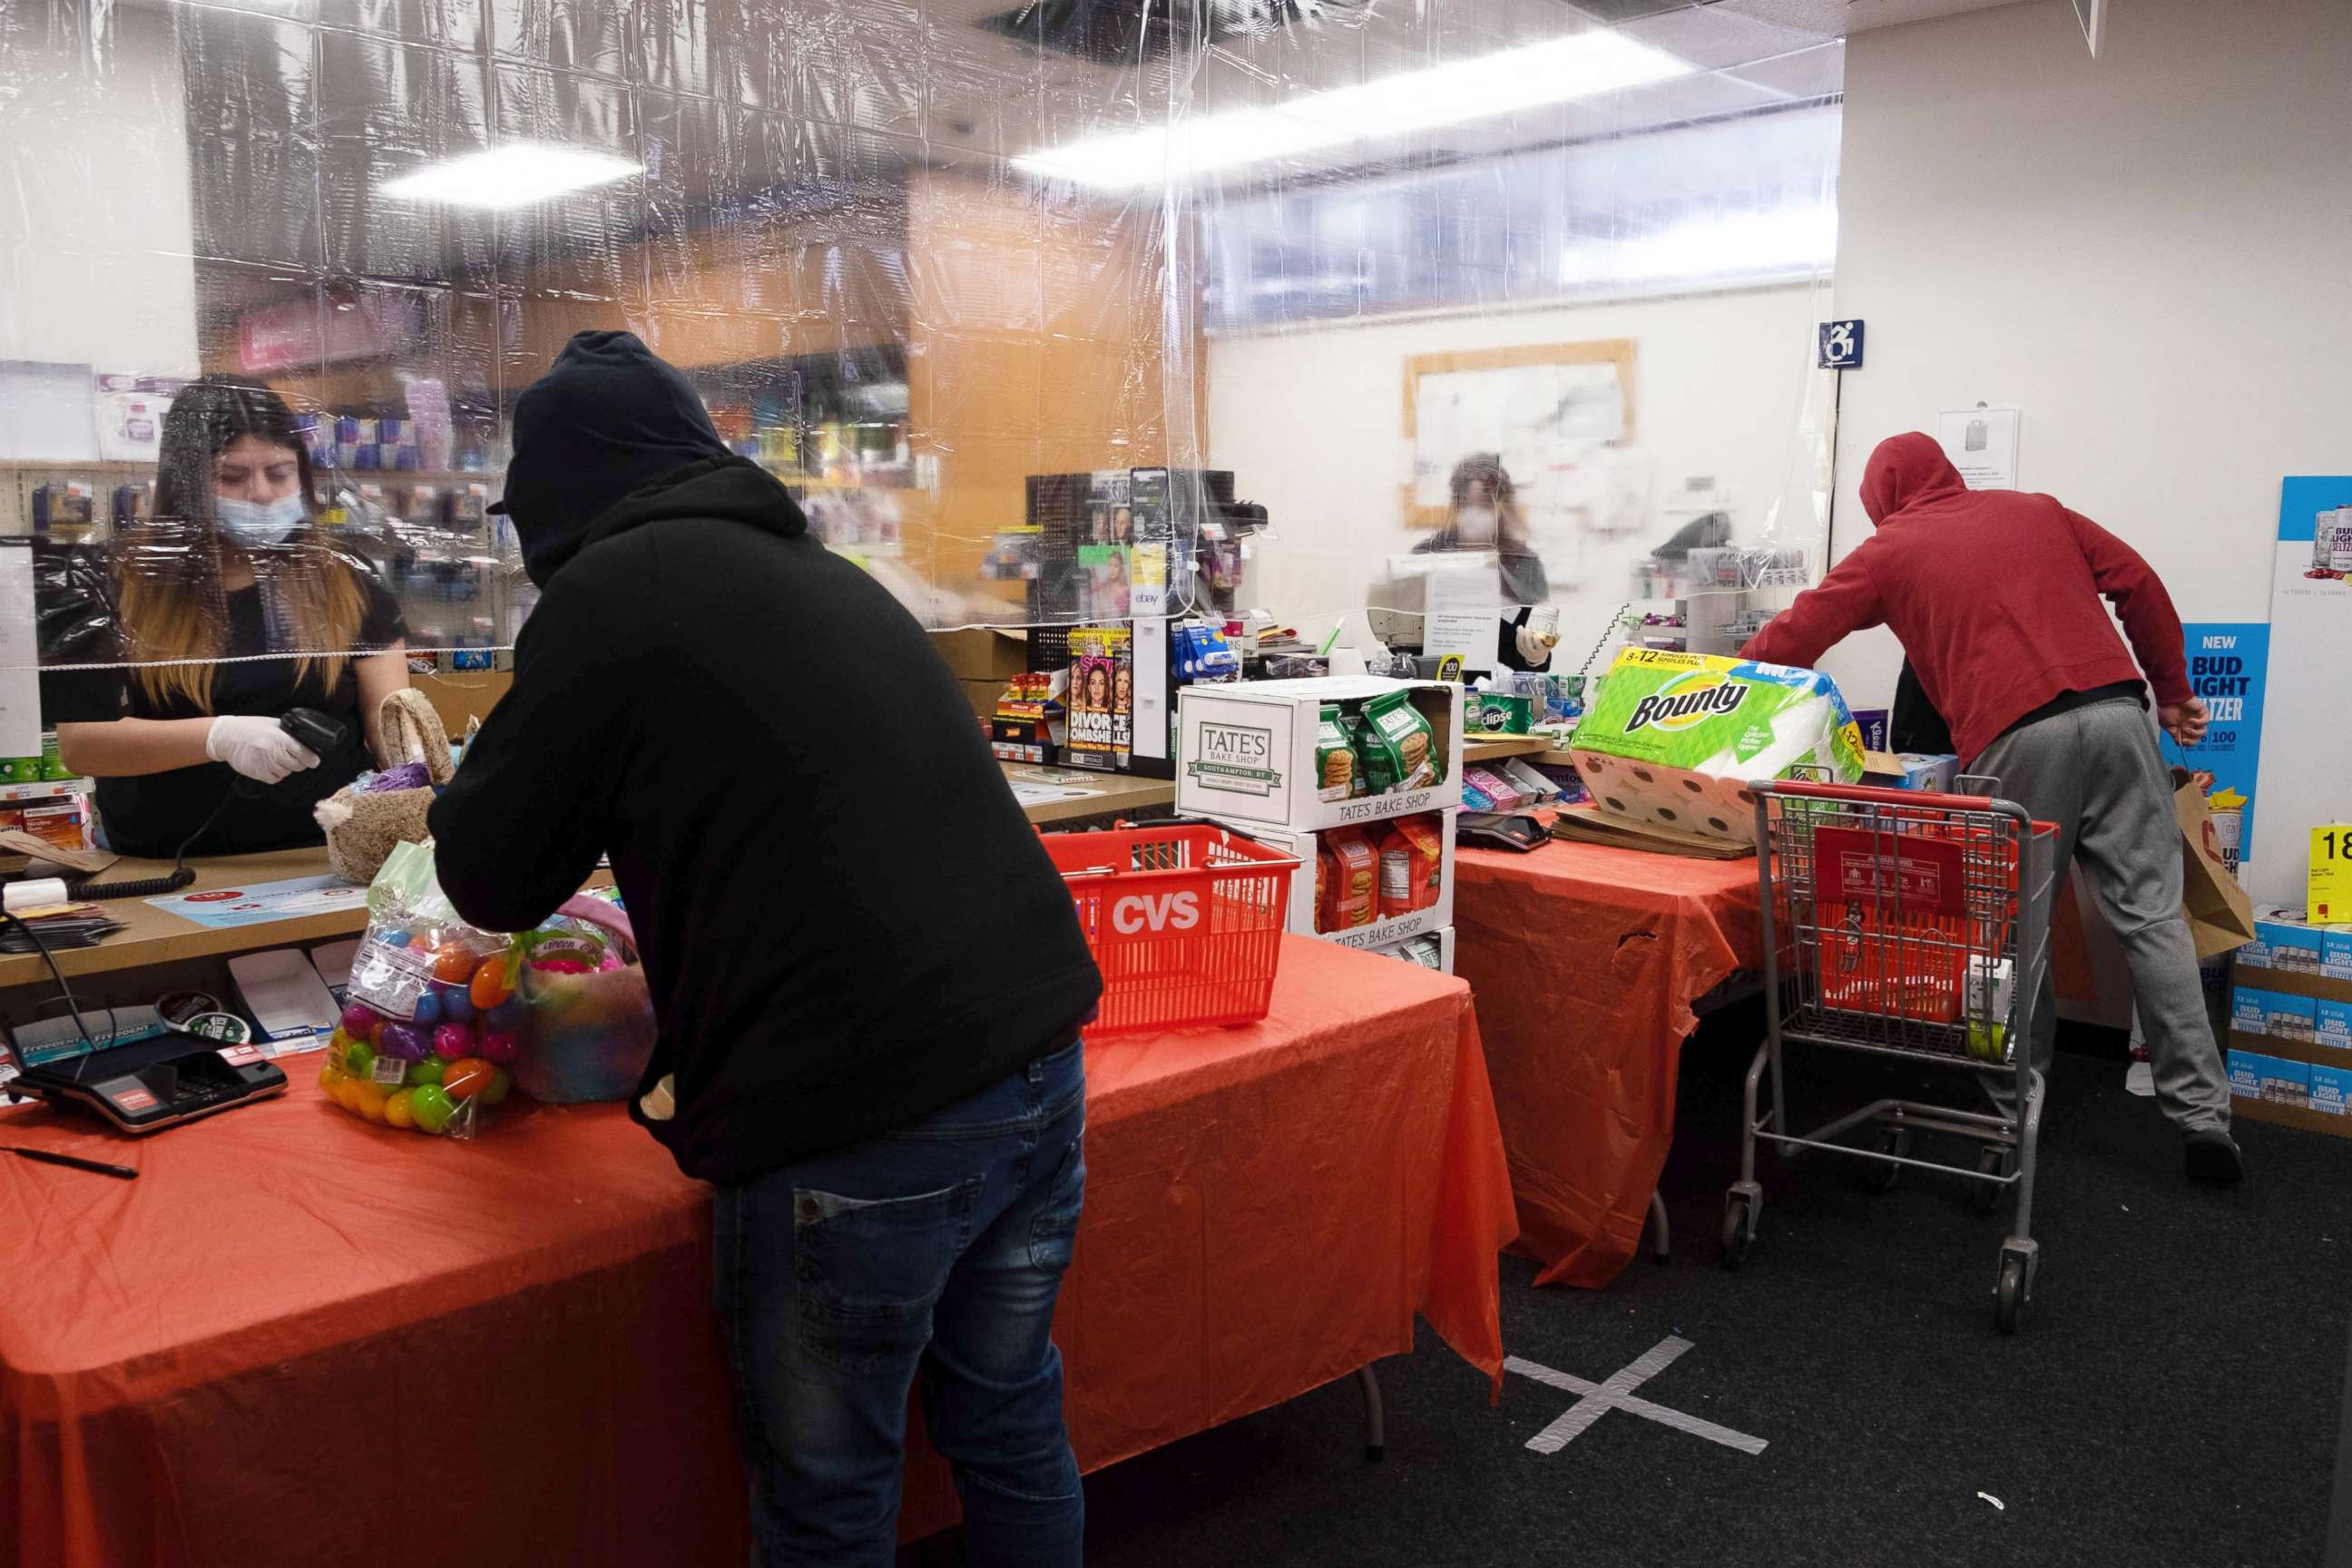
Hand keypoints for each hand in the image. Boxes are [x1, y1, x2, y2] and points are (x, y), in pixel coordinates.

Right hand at [206, 715, 320, 784]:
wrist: (226, 737)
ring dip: (285, 767)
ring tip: (276, 757)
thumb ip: (288, 732)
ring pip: (286, 772)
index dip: (311, 759)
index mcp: (279, 738)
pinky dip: (275, 774)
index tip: (314, 761)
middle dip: (298, 762)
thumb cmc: (250, 728)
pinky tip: (269, 764)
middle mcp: (273, 752)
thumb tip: (307, 739)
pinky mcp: (257, 773)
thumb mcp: (271, 724)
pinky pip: (274, 778)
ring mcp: (264, 764)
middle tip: (291, 756)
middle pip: (297, 765)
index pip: (303, 753)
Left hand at [1514, 625, 1554, 667]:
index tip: (1536, 634)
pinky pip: (1518, 643)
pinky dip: (1518, 636)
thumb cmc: (1544, 648)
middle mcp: (1532, 652)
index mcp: (1540, 651)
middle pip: (1528, 645)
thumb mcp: (1550, 645)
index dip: (1536, 640)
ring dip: (1520, 635)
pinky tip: (1519, 630)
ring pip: (1521, 644)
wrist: (1537, 657)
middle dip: (1527, 637)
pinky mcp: (1521, 650)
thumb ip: (1555, 639)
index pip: (1537, 645)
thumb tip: (1559, 633)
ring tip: (1521, 628)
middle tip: (1528, 629)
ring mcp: (1525, 651)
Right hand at [2158, 696, 2209, 747]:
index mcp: (2182, 727)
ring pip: (2203, 732)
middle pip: (2198, 738)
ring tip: (2186, 729)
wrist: (2170, 697)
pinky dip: (2198, 723)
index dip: (2187, 743)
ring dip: (2195, 733)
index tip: (2182, 742)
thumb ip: (2174, 735)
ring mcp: (2197, 718)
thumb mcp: (2167, 725)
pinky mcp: (2202, 712)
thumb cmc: (2166, 708)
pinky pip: (2206, 721)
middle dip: (2192, 741)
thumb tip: (2179, 744)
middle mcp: (2191, 724)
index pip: (2190, 740)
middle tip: (2185, 739)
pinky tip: (2190, 720)